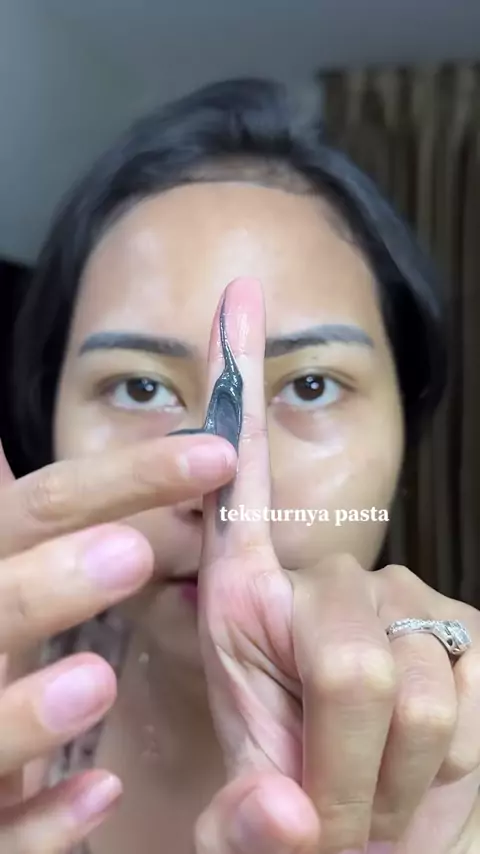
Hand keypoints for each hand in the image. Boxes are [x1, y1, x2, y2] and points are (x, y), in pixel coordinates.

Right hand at [0, 432, 235, 851]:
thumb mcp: (9, 583)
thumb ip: (25, 533)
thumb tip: (7, 449)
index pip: (34, 510)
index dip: (119, 480)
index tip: (213, 456)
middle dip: (49, 584)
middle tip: (133, 555)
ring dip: (27, 709)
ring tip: (96, 682)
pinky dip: (40, 818)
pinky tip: (100, 793)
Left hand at [195, 278, 479, 853]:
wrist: (387, 837)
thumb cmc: (305, 810)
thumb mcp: (252, 816)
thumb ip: (246, 821)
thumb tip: (286, 816)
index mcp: (247, 604)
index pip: (237, 484)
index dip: (237, 390)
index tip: (236, 298)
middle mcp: (330, 584)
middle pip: (340, 653)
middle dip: (338, 759)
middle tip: (327, 806)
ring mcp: (409, 602)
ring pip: (414, 687)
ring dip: (390, 774)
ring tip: (372, 790)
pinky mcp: (477, 633)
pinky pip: (473, 696)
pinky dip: (449, 765)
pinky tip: (428, 765)